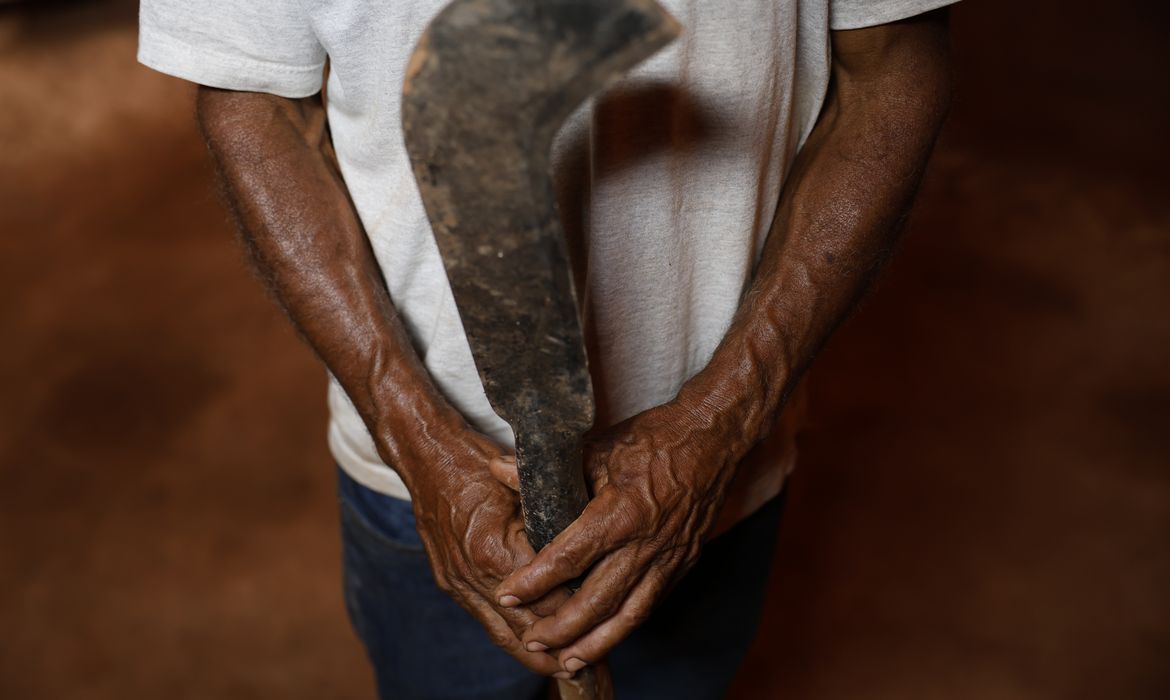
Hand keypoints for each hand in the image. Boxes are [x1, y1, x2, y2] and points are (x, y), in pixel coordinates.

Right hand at [400, 424, 571, 675]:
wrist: (425, 456)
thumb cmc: (477, 462)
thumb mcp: (525, 484)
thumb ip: (553, 521)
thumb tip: (589, 551)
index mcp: (494, 550)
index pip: (548, 598)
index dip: (578, 613)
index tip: (605, 622)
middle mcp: (473, 575)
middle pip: (526, 629)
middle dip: (560, 649)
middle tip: (592, 665)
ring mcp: (458, 583)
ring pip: (503, 635)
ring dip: (535, 655)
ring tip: (567, 669)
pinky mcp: (450, 584)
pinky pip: (485, 622)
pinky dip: (512, 637)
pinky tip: (534, 648)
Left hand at [494, 402, 739, 674]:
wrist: (713, 438)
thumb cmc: (653, 438)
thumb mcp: (596, 447)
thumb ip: (546, 471)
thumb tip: (499, 469)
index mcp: (621, 512)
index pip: (569, 558)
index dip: (535, 582)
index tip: (509, 595)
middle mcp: (646, 543)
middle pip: (598, 600)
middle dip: (562, 628)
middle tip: (533, 640)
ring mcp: (669, 557)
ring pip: (629, 614)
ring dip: (596, 642)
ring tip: (568, 661)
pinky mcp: (683, 562)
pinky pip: (651, 603)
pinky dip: (626, 625)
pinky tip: (606, 636)